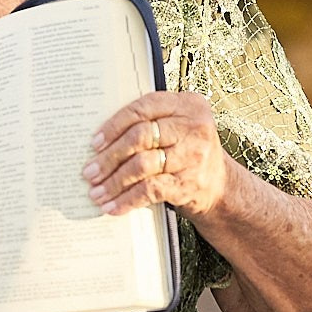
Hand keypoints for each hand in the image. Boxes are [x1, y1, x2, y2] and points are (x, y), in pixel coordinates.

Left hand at [83, 91, 229, 217]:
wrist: (221, 187)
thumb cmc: (187, 152)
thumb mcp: (177, 128)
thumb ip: (149, 124)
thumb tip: (99, 142)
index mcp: (187, 104)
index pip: (143, 108)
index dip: (114, 125)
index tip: (94, 143)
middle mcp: (194, 126)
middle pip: (140, 137)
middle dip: (109, 157)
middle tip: (90, 172)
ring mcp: (194, 155)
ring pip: (142, 165)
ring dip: (114, 182)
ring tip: (97, 192)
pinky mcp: (190, 183)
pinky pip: (150, 190)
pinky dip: (127, 200)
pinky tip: (113, 207)